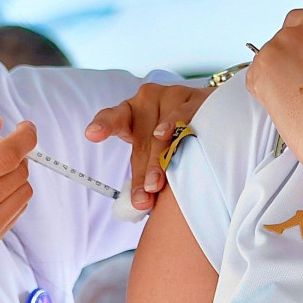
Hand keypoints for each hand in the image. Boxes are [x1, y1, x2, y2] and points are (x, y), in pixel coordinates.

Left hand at [85, 82, 211, 211]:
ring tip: (155, 184)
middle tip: (142, 198)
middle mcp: (148, 99)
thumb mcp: (151, 150)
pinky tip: (170, 136)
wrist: (210, 110)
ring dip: (158, 159)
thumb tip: (139, 206)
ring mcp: (172, 96)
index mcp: (130, 112)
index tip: (92, 134)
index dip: (104, 125)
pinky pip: (185, 116)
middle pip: (142, 139)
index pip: (114, 118)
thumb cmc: (173, 135)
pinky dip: (177, 129)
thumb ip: (143, 172)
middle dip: (142, 171)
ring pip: (162, 132)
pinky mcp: (195, 98)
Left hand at [243, 10, 302, 174]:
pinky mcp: (263, 66)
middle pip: (287, 36)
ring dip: (278, 77)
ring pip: (270, 58)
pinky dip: (265, 94)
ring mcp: (283, 43)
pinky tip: (287, 108)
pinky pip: (256, 78)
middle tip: (302, 87)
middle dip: (291, 59)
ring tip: (299, 104)